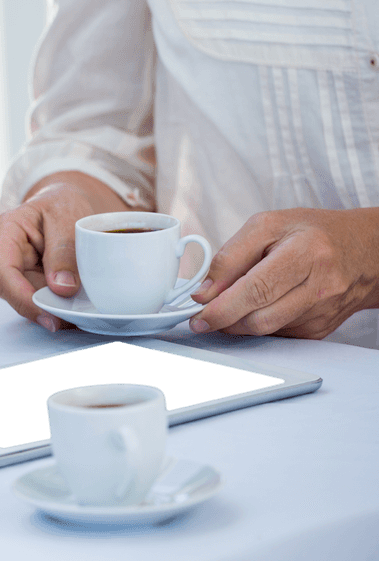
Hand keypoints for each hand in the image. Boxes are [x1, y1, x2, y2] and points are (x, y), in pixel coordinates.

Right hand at [0, 172, 132, 330]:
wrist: (62, 204)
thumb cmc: (61, 204)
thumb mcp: (67, 216)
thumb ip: (63, 251)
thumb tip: (61, 288)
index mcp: (2, 232)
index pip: (2, 275)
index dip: (23, 299)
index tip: (50, 315)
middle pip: (13, 293)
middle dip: (44, 306)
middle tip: (77, 314)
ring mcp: (9, 271)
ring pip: (26, 300)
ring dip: (53, 306)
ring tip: (82, 302)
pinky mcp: (22, 282)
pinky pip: (37, 300)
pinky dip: (56, 303)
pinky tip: (74, 300)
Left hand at [189, 208, 378, 338]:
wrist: (363, 250)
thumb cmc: (311, 233)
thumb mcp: (267, 226)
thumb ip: (230, 256)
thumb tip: (205, 292)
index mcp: (306, 252)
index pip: (257, 289)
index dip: (223, 307)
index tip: (199, 313)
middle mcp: (320, 285)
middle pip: (260, 317)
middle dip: (224, 319)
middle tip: (203, 316)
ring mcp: (322, 311)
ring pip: (266, 330)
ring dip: (238, 323)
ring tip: (230, 305)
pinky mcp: (320, 329)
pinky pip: (278, 334)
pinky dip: (259, 323)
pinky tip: (258, 307)